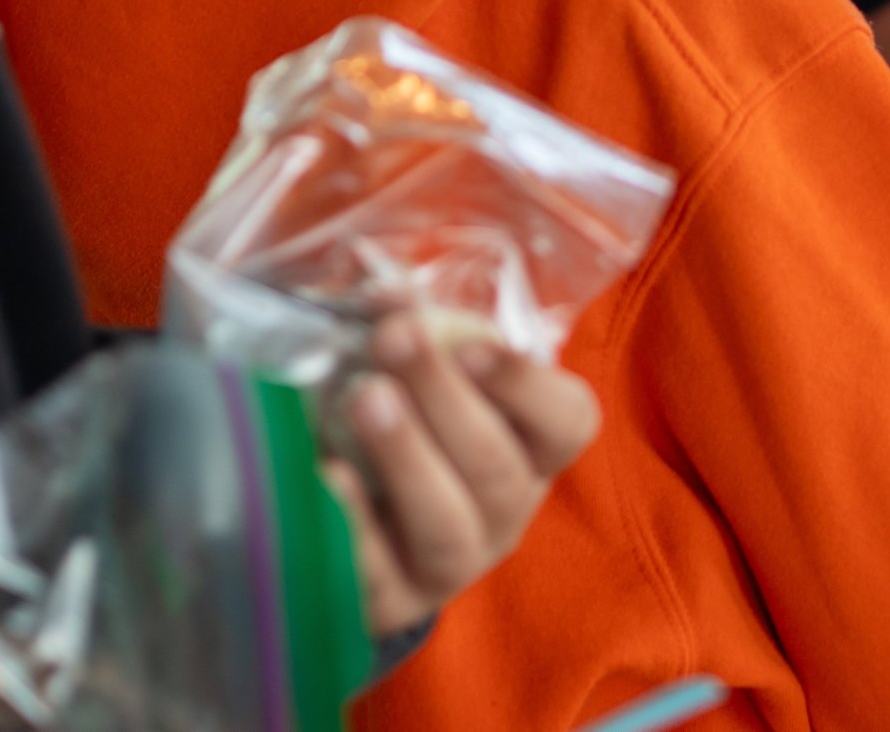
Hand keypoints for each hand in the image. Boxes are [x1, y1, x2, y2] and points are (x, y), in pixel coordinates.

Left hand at [324, 313, 603, 637]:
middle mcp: (507, 509)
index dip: (525, 386)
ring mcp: (454, 562)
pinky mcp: (391, 602)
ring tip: (364, 398)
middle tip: (393, 339)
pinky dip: (351, 525)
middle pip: (497, 468)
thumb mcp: (420, 359)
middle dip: (444, 400)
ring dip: (408, 457)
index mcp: (535, 446)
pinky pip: (376, 577)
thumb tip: (377, 287)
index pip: (566, 422)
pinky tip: (323, 475)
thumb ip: (406, 318)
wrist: (362, 509)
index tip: (473, 347)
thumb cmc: (406, 409)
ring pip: (448, 525)